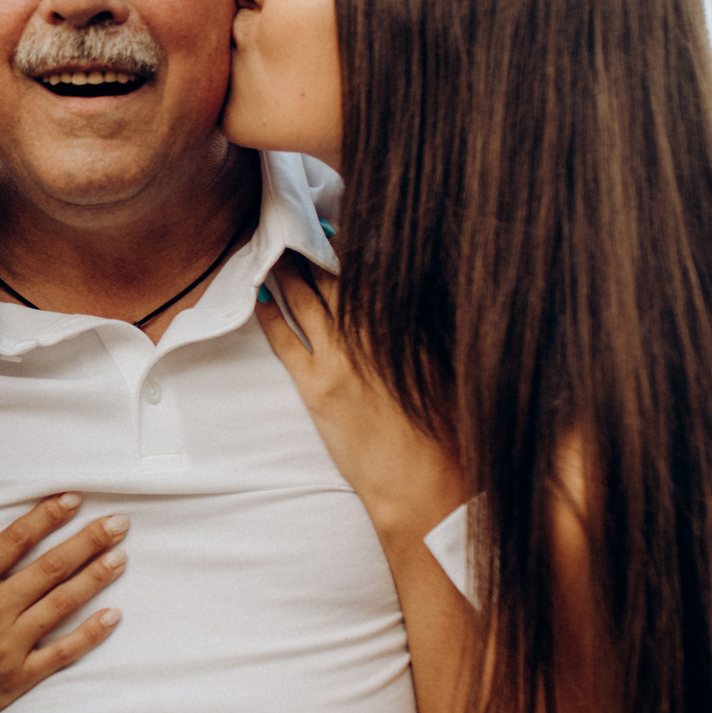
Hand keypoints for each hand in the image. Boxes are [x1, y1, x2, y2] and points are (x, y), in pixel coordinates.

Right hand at [0, 493, 127, 712]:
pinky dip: (91, 633)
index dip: (46, 517)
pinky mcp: (19, 677)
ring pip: (62, 604)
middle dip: (88, 541)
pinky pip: (63, 652)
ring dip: (95, 578)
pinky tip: (114, 615)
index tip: (73, 499)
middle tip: (119, 523)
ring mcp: (8, 646)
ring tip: (121, 557)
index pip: (13, 541)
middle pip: (50, 568)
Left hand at [254, 253, 464, 535]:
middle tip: (299, 225)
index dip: (354, 246)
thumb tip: (412, 298)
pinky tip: (262, 295)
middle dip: (316, 249)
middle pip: (335, 277)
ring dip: (289, 272)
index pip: (374, 271)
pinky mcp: (316, 387)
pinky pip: (285, 339)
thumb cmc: (449, 433)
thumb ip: (427, 329)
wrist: (424, 487)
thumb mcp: (449, 368)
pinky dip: (271, 314)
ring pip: (305, 300)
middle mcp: (372, 333)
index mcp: (409, 324)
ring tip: (276, 249)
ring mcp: (340, 358)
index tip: (340, 226)